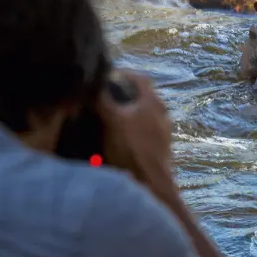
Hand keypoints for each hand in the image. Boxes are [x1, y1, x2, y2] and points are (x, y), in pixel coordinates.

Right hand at [97, 69, 179, 207]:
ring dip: (127, 113)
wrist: (151, 183)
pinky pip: (144, 131)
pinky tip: (118, 138)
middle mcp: (162, 113)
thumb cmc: (132, 148)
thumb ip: (103, 101)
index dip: (123, 74)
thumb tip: (92, 86)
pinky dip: (131, 129)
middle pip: (142, 96)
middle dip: (123, 95)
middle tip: (104, 97)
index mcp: (153, 102)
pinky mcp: (161, 147)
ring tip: (108, 118)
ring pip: (143, 114)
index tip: (107, 77)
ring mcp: (163, 131)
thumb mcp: (112, 121)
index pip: (140, 77)